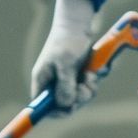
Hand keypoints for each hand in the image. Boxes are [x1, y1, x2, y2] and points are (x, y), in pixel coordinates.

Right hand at [30, 0, 97, 115]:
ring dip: (88, 90)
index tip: (71, 108)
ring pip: (78, 98)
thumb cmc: (67, 42)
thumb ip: (65, 86)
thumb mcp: (66, 63)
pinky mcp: (76, 78)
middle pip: (65, 105)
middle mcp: (52, 85)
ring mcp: (65, 82)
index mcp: (43, 82)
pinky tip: (94, 72)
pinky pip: (86, 89)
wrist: (77, 25)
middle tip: (86, 84)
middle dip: (79, 98)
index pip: (43, 107)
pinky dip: (92, 83)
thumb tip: (66, 105)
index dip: (56, 112)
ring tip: (91, 75)